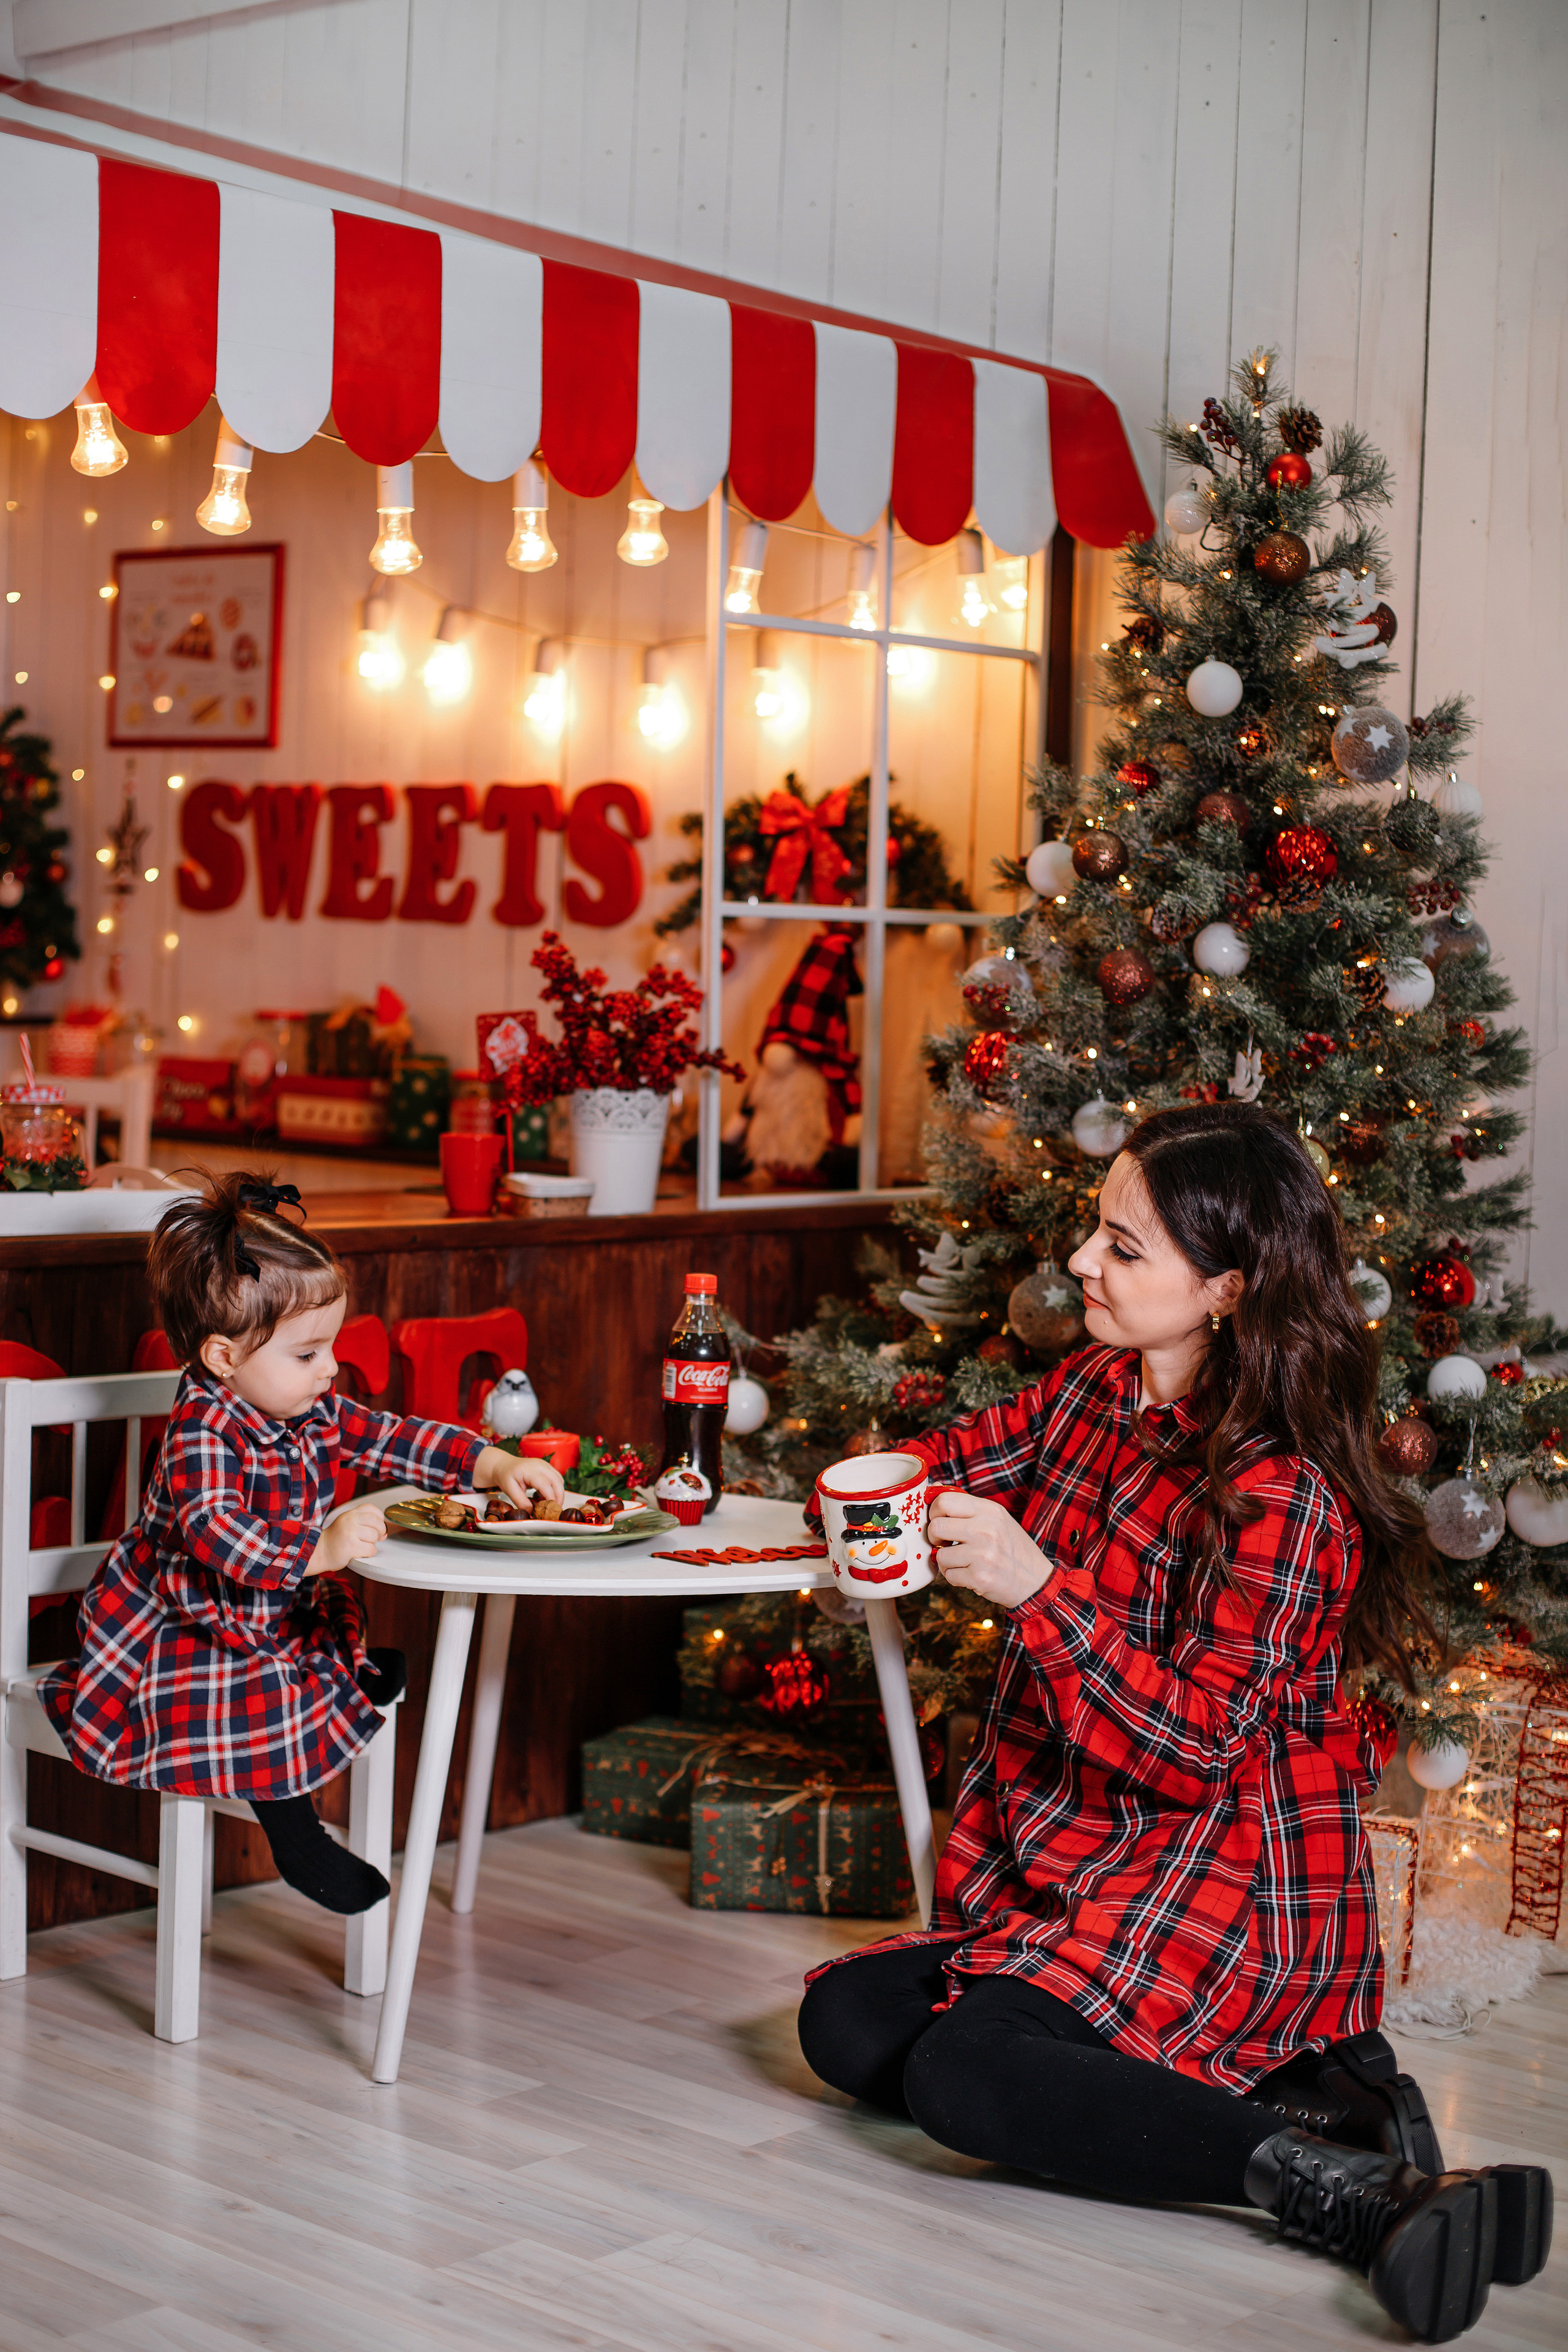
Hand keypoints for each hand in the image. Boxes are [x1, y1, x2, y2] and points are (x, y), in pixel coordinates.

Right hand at [307, 1501, 386, 1576]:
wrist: (319, 1552)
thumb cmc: (335, 1539)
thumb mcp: (346, 1523)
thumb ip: (364, 1522)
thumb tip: (385, 1531)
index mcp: (350, 1514)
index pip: (371, 1509)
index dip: (379, 1517)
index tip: (377, 1525)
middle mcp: (350, 1521)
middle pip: (377, 1522)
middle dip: (380, 1531)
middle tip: (375, 1538)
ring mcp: (351, 1533)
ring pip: (374, 1537)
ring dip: (372, 1543)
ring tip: (362, 1545)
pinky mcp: (352, 1547)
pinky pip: (371, 1549)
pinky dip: (369, 1553)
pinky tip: (360, 1552)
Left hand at [474, 1444, 566, 1510]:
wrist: (504, 1465)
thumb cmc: (506, 1477)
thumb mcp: (509, 1490)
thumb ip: (521, 1502)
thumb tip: (532, 1512)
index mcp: (529, 1470)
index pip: (545, 1485)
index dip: (550, 1498)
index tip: (549, 1510)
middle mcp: (540, 1465)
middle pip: (557, 1481)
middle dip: (559, 1497)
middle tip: (555, 1510)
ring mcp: (545, 1465)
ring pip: (559, 1479)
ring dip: (559, 1492)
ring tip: (553, 1505)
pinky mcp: (547, 1467)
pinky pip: (557, 1478)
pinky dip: (557, 1488)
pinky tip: (550, 1496)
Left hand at [927, 1488, 1051, 1609]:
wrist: (1036, 1580)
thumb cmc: (1011, 1548)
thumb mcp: (996, 1518)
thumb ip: (966, 1506)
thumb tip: (934, 1489)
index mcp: (990, 1510)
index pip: (944, 1500)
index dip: (934, 1512)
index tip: (939, 1521)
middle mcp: (986, 1529)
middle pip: (936, 1527)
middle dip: (934, 1537)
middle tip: (943, 1543)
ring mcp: (983, 1554)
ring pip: (940, 1555)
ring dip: (946, 1561)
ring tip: (963, 1561)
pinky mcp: (980, 1577)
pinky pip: (949, 1575)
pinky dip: (955, 1577)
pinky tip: (970, 1573)